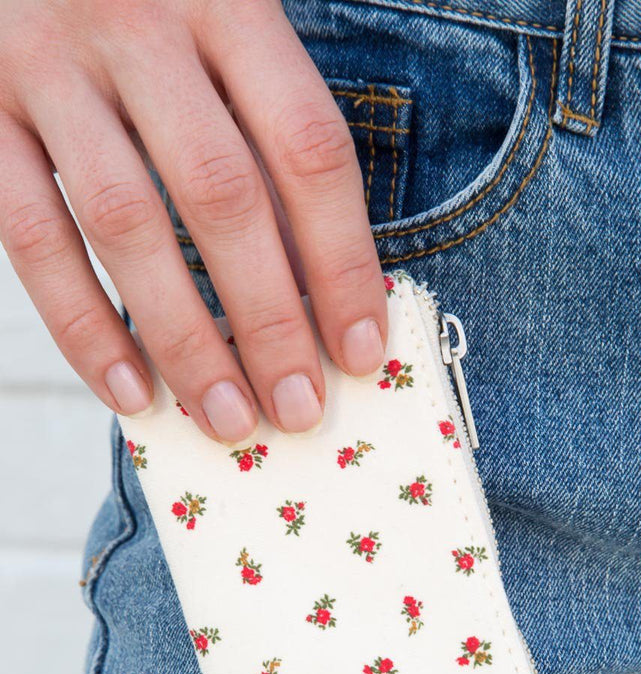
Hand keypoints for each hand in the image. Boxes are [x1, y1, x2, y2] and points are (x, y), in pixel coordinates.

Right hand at [0, 0, 386, 439]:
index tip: (362, 352)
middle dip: (269, 320)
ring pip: (126, 223)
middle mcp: (138, 21)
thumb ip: (261, 123)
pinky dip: (83, 324)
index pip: (307, 147)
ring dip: (184, 339)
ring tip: (228, 420)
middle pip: (222, 194)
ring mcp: (47, 62)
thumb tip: (314, 283)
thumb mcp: (224, 20)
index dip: (343, 260)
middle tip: (299, 409)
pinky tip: (132, 393)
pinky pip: (31, 234)